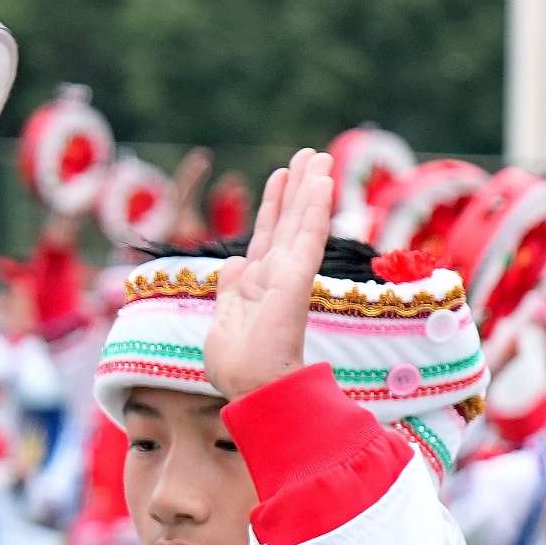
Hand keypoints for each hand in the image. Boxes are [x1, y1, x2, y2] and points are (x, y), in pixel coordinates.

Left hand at [201, 149, 335, 401]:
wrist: (252, 390)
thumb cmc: (237, 367)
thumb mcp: (222, 318)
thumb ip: (230, 288)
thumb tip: (232, 262)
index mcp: (256, 282)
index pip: (268, 234)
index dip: (274, 203)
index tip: (282, 175)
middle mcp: (276, 274)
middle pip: (288, 221)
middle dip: (299, 187)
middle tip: (312, 154)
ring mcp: (288, 275)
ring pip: (300, 222)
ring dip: (311, 189)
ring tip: (320, 158)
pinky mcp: (295, 279)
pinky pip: (307, 237)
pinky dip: (315, 209)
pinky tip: (323, 183)